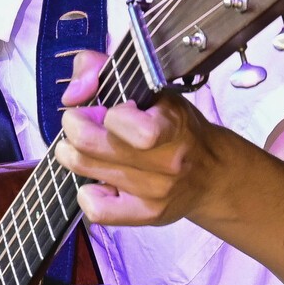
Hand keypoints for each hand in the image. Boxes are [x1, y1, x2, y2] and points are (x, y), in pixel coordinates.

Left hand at [54, 49, 225, 226]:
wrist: (210, 173)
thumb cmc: (174, 126)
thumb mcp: (149, 87)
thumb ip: (101, 69)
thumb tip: (74, 93)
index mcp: (172, 125)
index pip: (136, 129)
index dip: (109, 115)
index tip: (109, 109)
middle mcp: (168, 161)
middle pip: (90, 147)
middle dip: (74, 128)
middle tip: (80, 123)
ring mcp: (157, 191)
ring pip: (86, 172)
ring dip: (73, 155)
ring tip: (85, 147)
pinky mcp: (147, 214)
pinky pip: (97, 211)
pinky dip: (87, 194)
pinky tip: (98, 181)